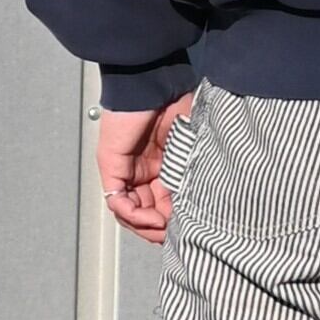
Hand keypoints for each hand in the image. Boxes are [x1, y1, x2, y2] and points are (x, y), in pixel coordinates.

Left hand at [96, 97, 189, 243]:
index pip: (166, 205)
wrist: (154, 84)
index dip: (177, 221)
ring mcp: (126, 172)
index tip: (191, 229)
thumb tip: (207, 203)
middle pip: (147, 214)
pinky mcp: (112, 168)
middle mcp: (143, 173)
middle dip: (160, 229)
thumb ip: (194, 173)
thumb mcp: (193, 147)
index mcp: (164, 167)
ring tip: (160, 227)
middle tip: (173, 235)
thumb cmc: (176, 104)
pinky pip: (118, 201)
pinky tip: (148, 216)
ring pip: (131, 213)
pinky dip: (133, 214)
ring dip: (146, 226)